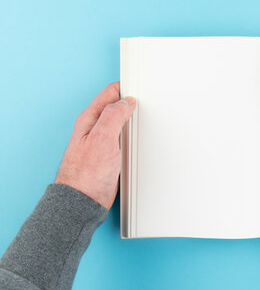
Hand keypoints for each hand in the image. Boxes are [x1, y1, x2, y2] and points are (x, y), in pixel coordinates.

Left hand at [55, 82, 135, 208]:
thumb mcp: (102, 139)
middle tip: (147, 102)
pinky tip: (138, 139)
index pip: (110, 93)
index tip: (141, 88)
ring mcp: (101, 141)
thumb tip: (126, 102)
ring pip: (120, 122)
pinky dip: (132, 135)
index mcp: (89, 119)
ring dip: (132, 119)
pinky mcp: (108, 155)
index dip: (126, 88)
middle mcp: (94, 128)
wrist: (83, 202)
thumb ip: (114, 116)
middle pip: (116, 106)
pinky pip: (122, 138)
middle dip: (132, 102)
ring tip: (145, 116)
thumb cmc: (87, 175)